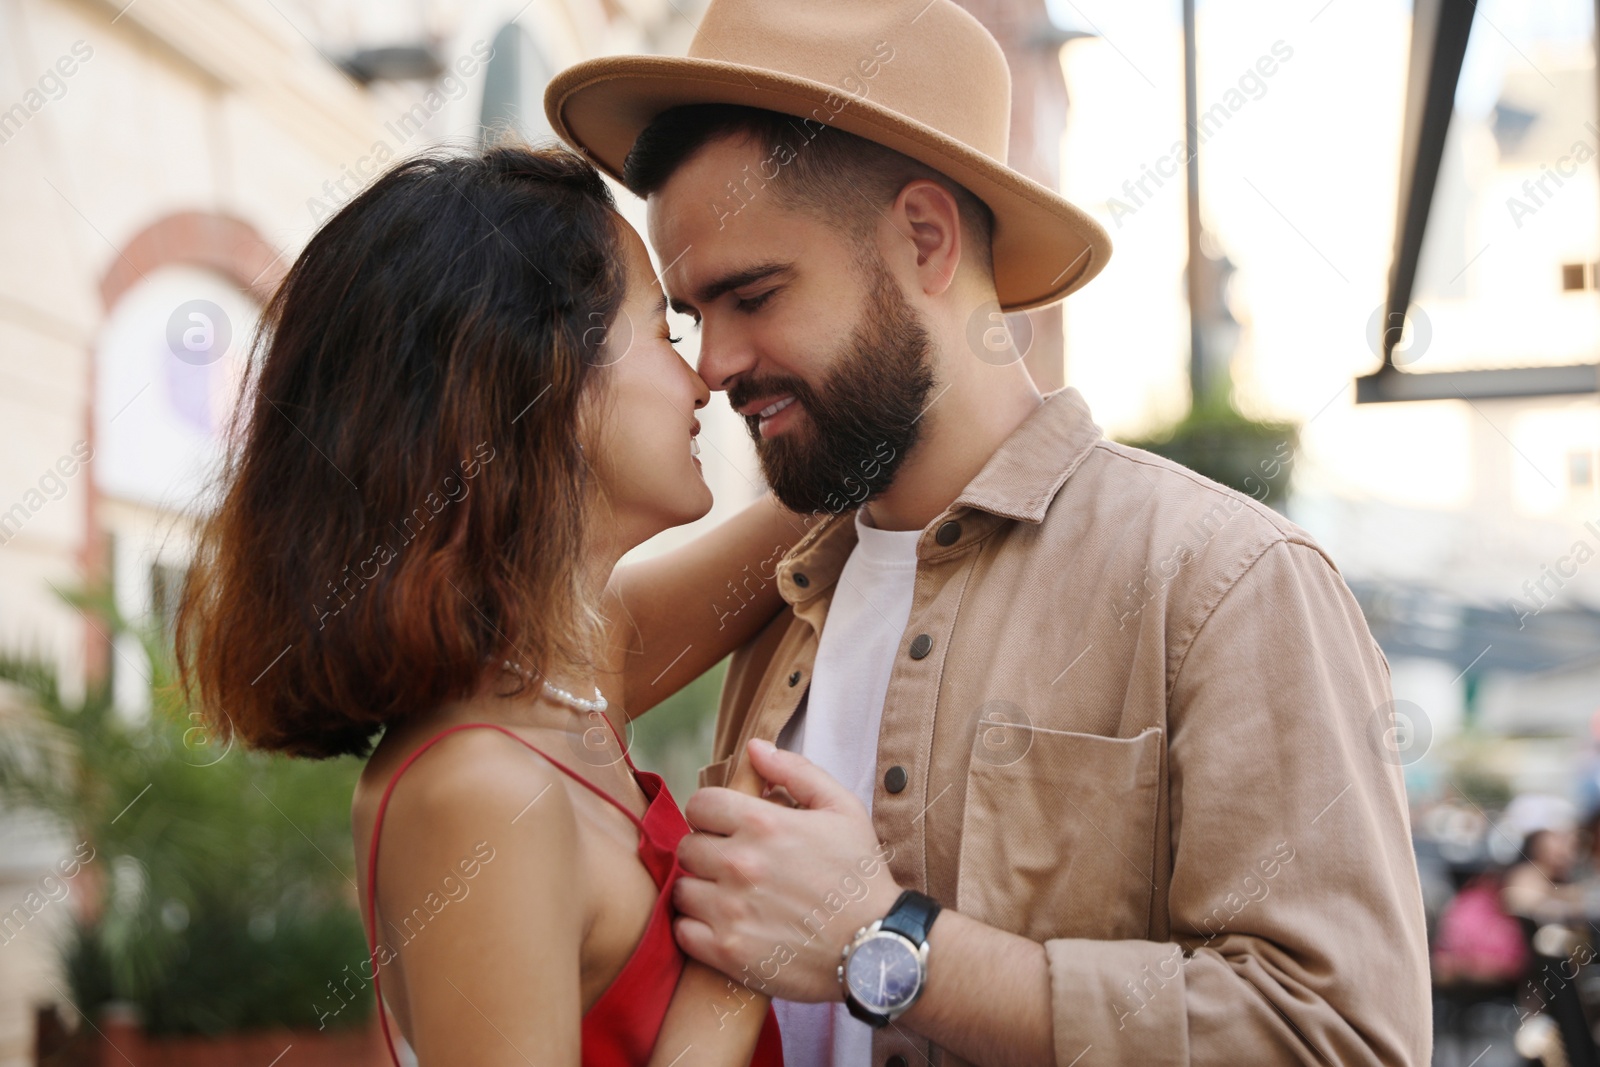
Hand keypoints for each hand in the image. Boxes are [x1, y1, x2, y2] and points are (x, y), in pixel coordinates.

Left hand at [673, 737, 903, 1001]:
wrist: (877, 946)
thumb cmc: (860, 874)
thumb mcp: (842, 808)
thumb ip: (795, 771)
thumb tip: (754, 748)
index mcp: (762, 823)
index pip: (699, 805)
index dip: (712, 814)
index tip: (727, 828)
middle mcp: (739, 864)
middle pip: (686, 847)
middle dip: (707, 851)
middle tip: (732, 864)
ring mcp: (730, 910)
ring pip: (682, 889)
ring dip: (701, 890)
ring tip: (729, 896)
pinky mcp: (728, 951)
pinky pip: (683, 931)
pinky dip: (697, 928)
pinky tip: (724, 924)